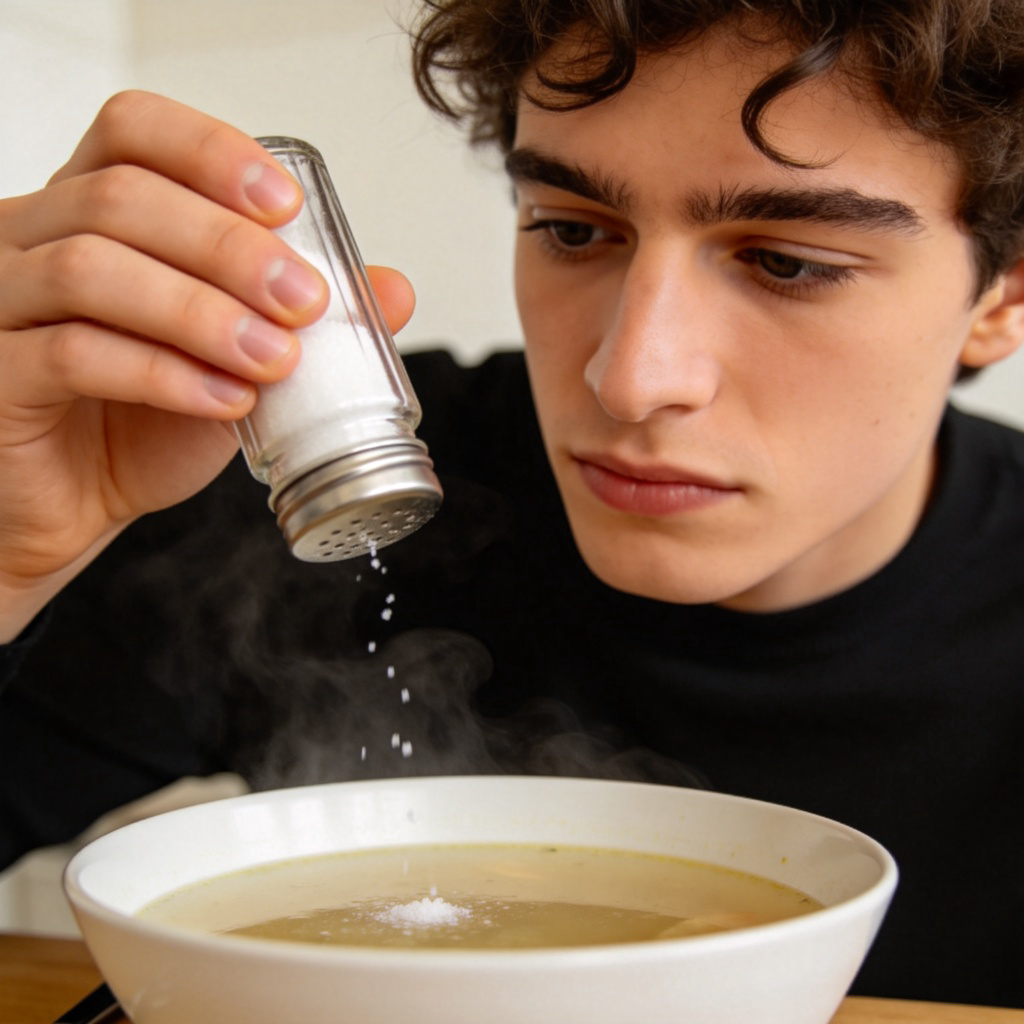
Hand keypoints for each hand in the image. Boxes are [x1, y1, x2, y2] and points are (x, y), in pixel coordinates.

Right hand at [0, 91, 414, 639]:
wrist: (79, 503)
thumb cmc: (145, 420)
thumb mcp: (237, 359)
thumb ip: (301, 318)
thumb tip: (393, 290)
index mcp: (92, 210)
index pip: (133, 131)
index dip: (210, 152)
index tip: (287, 205)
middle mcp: (35, 238)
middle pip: (119, 197)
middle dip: (228, 246)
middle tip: (305, 300)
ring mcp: (1, 303)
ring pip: (89, 269)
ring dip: (201, 313)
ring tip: (273, 359)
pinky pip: (72, 355)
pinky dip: (164, 375)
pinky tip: (226, 401)